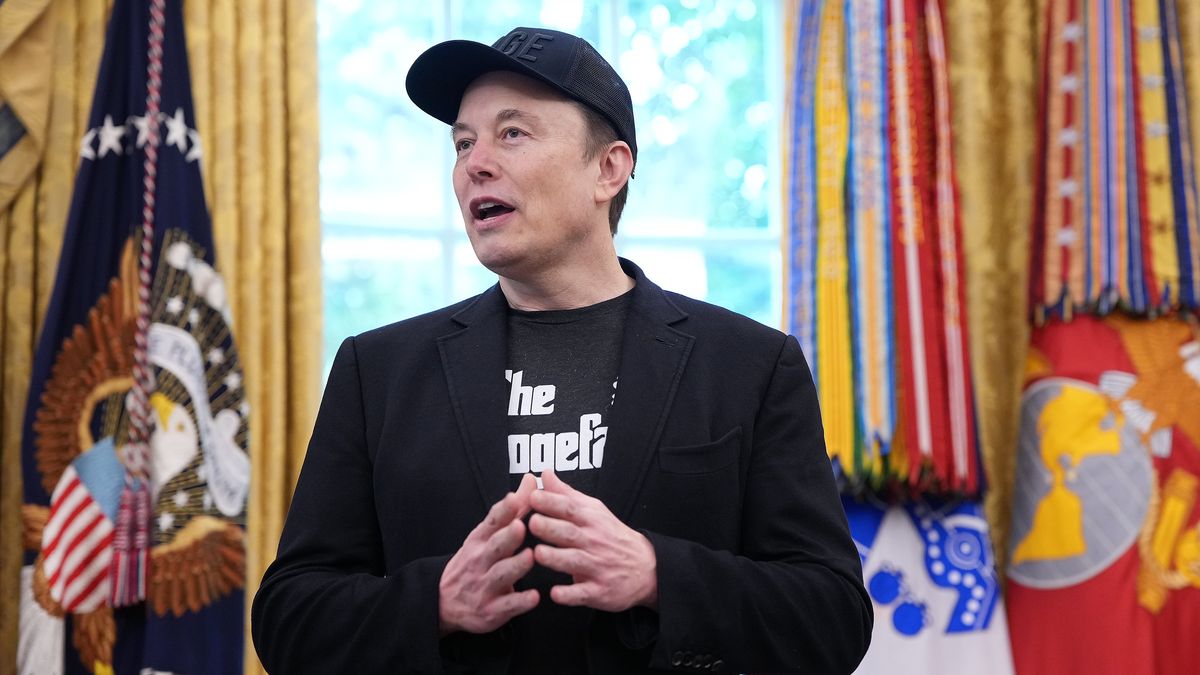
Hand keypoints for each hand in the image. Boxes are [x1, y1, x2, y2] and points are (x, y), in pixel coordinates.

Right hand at [438, 473, 539, 634]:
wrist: (445, 601)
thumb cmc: (474, 561)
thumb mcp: (487, 534)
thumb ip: (513, 509)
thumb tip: (530, 480)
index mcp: (480, 539)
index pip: (491, 522)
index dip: (503, 511)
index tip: (513, 498)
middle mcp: (481, 560)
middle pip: (495, 546)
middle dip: (507, 536)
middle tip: (521, 526)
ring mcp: (485, 585)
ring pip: (502, 574)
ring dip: (516, 566)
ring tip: (530, 556)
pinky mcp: (492, 610)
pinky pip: (508, 605)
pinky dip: (520, 601)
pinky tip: (534, 596)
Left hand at [528, 469, 657, 611]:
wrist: (646, 567)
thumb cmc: (611, 536)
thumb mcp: (593, 510)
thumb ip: (566, 494)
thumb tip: (544, 474)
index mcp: (590, 520)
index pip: (570, 508)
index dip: (551, 502)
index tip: (533, 496)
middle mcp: (594, 542)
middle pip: (570, 533)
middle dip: (550, 527)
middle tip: (532, 522)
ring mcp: (597, 567)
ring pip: (575, 561)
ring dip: (556, 558)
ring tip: (538, 554)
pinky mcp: (599, 591)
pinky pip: (583, 593)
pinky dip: (570, 594)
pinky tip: (556, 593)